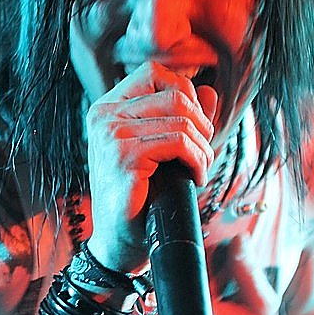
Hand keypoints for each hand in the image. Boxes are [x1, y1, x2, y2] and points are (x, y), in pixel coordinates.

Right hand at [85, 61, 217, 272]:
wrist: (121, 241)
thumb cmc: (142, 195)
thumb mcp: (164, 149)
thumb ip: (184, 117)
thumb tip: (209, 91)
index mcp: (108, 107)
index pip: (154, 73)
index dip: (184, 94)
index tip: (193, 127)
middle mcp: (104, 115)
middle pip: (174, 93)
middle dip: (202, 123)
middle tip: (202, 152)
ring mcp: (111, 134)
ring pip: (182, 119)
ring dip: (203, 147)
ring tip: (200, 167)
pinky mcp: (124, 157)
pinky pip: (179, 142)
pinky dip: (198, 160)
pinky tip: (195, 177)